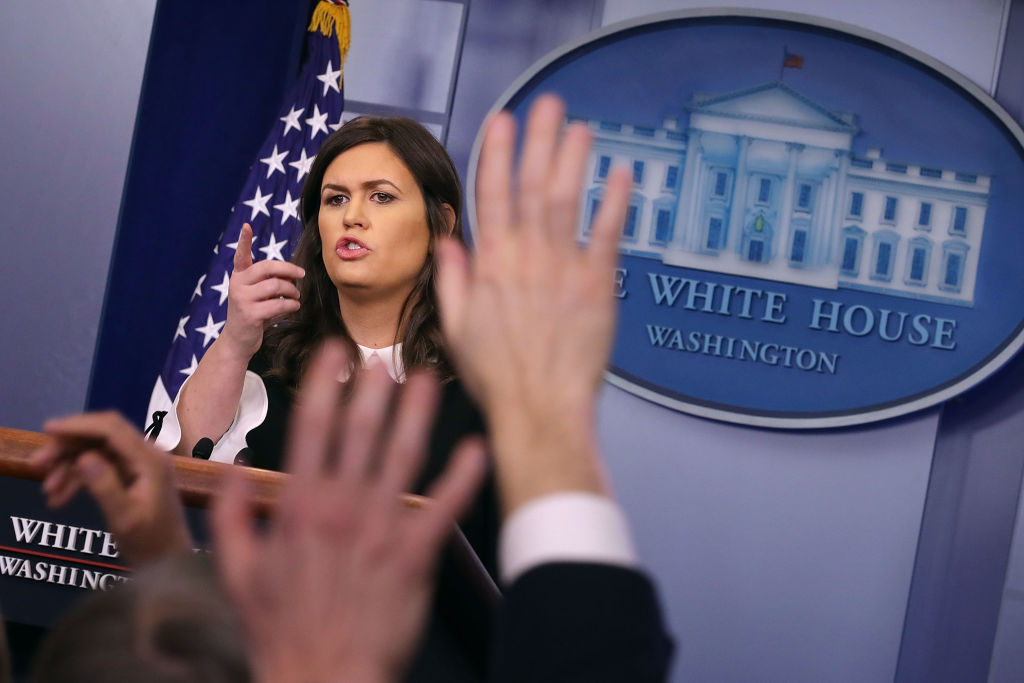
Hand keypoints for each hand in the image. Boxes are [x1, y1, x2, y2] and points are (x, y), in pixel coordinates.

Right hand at [30, 412, 192, 565]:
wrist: (170, 560)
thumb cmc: (151, 543)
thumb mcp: (125, 518)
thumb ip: (105, 487)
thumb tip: (83, 457)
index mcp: (150, 459)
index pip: (112, 428)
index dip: (78, 425)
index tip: (47, 429)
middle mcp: (147, 455)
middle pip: (101, 437)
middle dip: (67, 448)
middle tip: (37, 465)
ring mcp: (140, 465)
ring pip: (97, 452)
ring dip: (69, 467)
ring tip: (48, 491)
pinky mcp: (132, 476)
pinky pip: (100, 467)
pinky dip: (78, 479)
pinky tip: (58, 500)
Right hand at [212, 341, 486, 682]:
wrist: (323, 678)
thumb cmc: (282, 631)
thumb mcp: (238, 574)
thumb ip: (229, 519)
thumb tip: (229, 472)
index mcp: (299, 506)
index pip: (312, 429)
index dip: (325, 385)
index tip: (335, 353)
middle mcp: (341, 507)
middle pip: (362, 433)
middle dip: (375, 389)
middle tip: (387, 356)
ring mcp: (381, 528)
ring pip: (403, 456)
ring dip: (417, 413)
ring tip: (427, 379)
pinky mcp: (415, 553)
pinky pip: (443, 505)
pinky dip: (463, 475)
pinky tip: (477, 448)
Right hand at [220, 223, 304, 359]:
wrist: (238, 341)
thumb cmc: (253, 313)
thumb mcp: (258, 294)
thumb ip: (271, 281)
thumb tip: (293, 273)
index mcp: (239, 276)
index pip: (240, 255)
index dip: (244, 241)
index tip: (247, 226)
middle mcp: (237, 284)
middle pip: (267, 267)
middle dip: (288, 269)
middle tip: (301, 274)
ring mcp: (242, 299)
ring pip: (276, 286)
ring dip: (292, 290)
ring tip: (296, 296)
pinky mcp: (250, 314)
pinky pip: (278, 304)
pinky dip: (291, 304)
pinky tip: (294, 306)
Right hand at [437, 95, 630, 512]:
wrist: (538, 410)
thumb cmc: (496, 377)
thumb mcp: (456, 328)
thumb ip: (453, 280)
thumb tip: (450, 239)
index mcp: (490, 266)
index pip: (491, 196)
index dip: (497, 154)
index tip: (502, 121)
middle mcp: (525, 258)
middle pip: (531, 186)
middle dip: (539, 142)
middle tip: (548, 104)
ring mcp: (563, 270)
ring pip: (566, 202)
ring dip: (574, 161)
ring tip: (581, 126)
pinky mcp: (597, 287)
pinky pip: (607, 236)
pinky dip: (614, 203)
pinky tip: (621, 174)